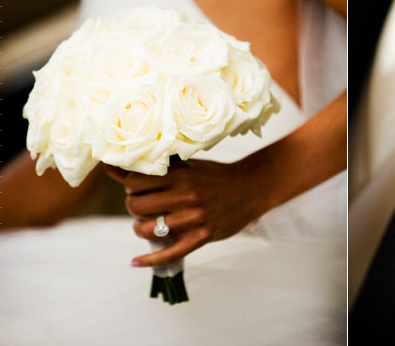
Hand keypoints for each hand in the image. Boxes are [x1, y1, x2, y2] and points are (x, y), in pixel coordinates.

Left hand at [105, 158, 271, 266]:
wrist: (251, 188)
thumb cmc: (215, 175)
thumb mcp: (186, 166)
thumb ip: (151, 168)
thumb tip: (110, 165)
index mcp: (180, 174)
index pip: (135, 181)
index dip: (131, 185)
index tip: (139, 186)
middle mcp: (186, 195)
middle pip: (136, 206)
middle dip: (133, 206)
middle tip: (144, 205)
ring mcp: (194, 217)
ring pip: (148, 229)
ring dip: (141, 228)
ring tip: (148, 224)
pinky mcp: (202, 236)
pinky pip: (170, 254)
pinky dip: (149, 261)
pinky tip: (135, 262)